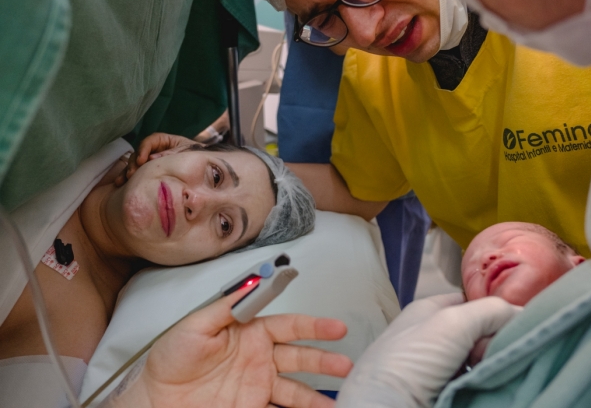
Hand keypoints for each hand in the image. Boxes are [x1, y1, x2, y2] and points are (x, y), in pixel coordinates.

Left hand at [109, 284, 352, 407]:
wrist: (154, 399)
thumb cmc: (171, 357)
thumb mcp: (196, 324)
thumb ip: (227, 307)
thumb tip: (254, 286)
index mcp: (251, 332)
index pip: (290, 326)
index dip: (315, 326)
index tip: (336, 328)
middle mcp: (261, 358)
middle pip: (300, 357)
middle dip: (324, 361)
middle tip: (344, 366)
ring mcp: (258, 386)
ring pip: (295, 390)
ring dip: (315, 396)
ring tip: (335, 403)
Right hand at [115, 133, 194, 185]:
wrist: (208, 168)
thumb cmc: (198, 156)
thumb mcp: (188, 152)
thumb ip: (172, 154)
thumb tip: (152, 159)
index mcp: (166, 141)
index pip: (151, 141)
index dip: (144, 149)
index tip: (142, 160)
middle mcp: (157, 150)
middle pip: (140, 152)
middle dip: (134, 163)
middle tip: (131, 174)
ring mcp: (151, 161)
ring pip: (135, 163)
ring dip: (128, 171)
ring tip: (122, 181)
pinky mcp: (149, 171)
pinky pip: (137, 173)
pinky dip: (128, 178)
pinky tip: (120, 184)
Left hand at [335, 294, 520, 407]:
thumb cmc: (408, 362)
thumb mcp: (451, 323)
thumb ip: (490, 311)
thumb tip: (523, 313)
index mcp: (428, 312)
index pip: (472, 303)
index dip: (494, 309)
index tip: (515, 322)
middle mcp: (434, 338)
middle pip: (482, 333)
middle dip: (496, 342)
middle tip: (500, 354)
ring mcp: (440, 370)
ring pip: (483, 361)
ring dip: (495, 366)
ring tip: (499, 373)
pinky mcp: (447, 395)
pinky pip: (479, 384)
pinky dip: (490, 385)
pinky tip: (496, 387)